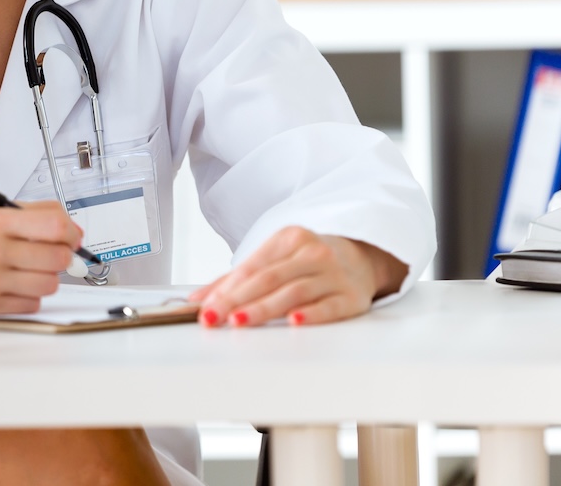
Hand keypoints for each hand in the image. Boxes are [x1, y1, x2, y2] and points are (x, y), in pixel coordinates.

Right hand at [0, 202, 82, 313]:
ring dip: (45, 277)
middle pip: (58, 257)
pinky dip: (29, 296)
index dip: (71, 232)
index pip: (54, 225)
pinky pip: (32, 304)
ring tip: (28, 270)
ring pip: (49, 284)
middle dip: (61, 256)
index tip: (72, 236)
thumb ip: (33, 215)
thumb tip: (72, 230)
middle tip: (50, 253)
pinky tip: (13, 285)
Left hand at [188, 226, 407, 327]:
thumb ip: (235, 279)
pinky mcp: (352, 296)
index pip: (251, 267)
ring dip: (264, 308)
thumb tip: (197, 300)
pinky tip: (294, 322)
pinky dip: (311, 315)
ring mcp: (333, 274)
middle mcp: (312, 253)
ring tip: (240, 321)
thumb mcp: (275, 259)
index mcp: (289, 239)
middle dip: (237, 300)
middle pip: (268, 279)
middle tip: (214, 318)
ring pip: (293, 292)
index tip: (205, 309)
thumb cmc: (308, 261)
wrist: (363, 257)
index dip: (225, 289)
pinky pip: (329, 306)